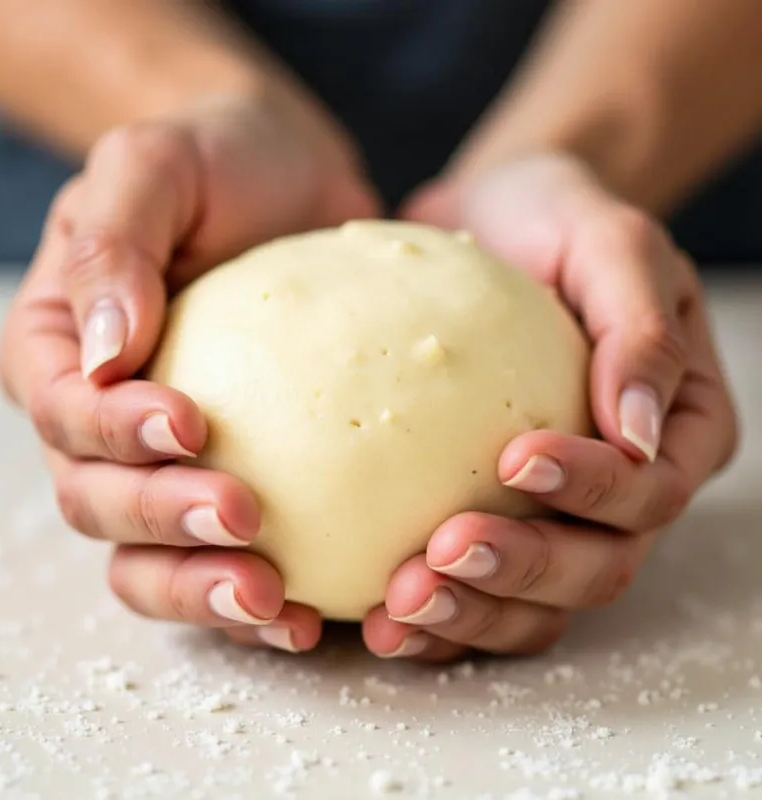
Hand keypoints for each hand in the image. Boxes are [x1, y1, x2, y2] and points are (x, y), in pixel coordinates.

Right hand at [0, 87, 378, 653]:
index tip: (189, 425)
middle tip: (242, 522)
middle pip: (103, 506)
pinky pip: (236, 555)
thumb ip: (114, 243)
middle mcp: (105, 424)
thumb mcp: (156, 165)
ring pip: (155, 557)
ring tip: (275, 603)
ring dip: (206, 590)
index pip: (67, 414)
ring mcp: (172, 462)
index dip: (115, 435)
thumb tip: (108, 349)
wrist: (291, 178)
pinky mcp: (251, 475)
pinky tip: (312, 610)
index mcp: (64, 354)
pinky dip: (264, 594)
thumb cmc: (217, 160)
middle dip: (166, 526)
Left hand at [363, 153, 736, 661]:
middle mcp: (622, 488)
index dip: (590, 491)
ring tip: (399, 600)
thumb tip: (641, 429)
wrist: (487, 220)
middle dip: (520, 571)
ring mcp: (555, 512)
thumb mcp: (611, 243)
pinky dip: (434, 612)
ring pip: (536, 601)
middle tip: (441, 555)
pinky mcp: (490, 515)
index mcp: (675, 430)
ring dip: (471, 612)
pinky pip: (475, 589)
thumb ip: (639, 329)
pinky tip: (377, 614)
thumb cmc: (557, 220)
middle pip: (594, 566)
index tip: (514, 459)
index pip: (649, 489)